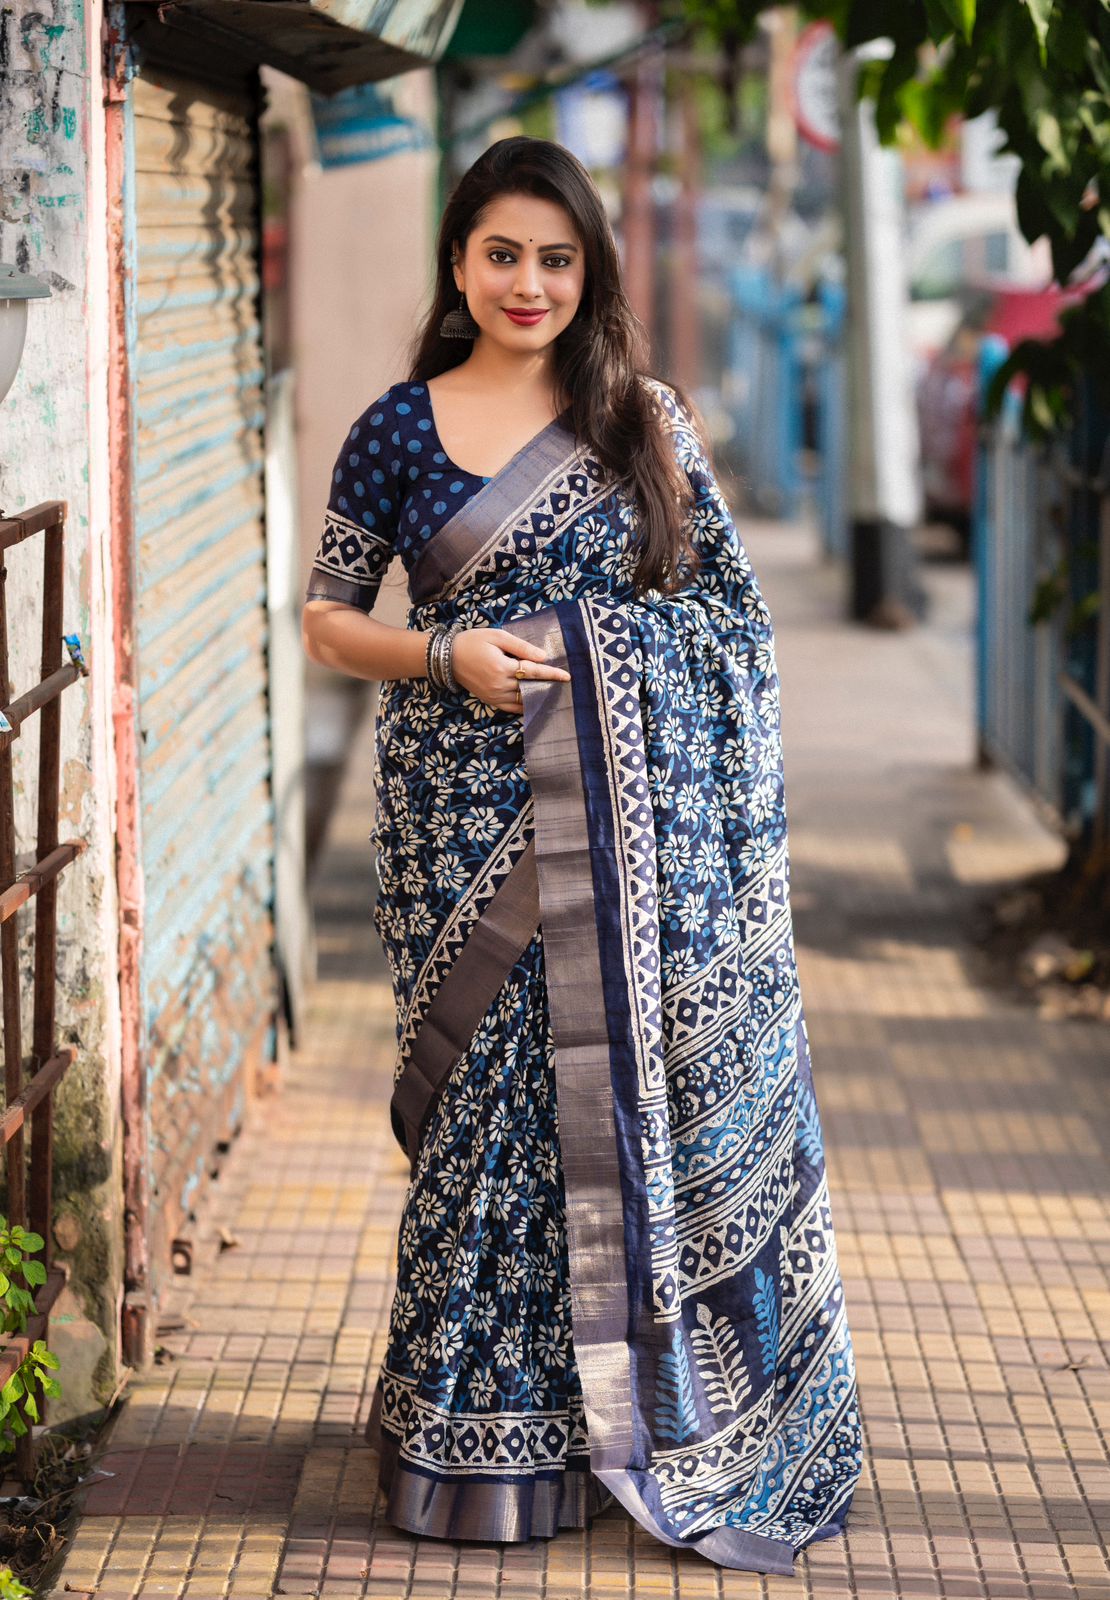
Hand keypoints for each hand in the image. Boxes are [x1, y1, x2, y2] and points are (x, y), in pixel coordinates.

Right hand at [449, 627, 570, 712]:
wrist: (446, 657)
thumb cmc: (472, 642)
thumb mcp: (497, 636)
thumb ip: (521, 647)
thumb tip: (542, 656)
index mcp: (502, 667)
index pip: (533, 671)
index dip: (551, 674)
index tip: (567, 676)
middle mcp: (499, 685)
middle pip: (530, 687)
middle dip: (547, 686)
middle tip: (563, 686)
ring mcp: (494, 696)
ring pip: (522, 700)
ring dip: (538, 697)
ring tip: (553, 694)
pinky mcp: (489, 701)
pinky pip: (511, 708)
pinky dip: (524, 706)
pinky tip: (535, 703)